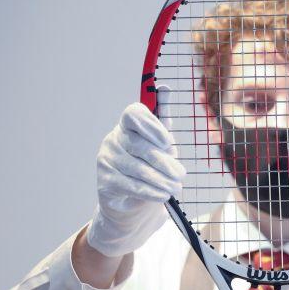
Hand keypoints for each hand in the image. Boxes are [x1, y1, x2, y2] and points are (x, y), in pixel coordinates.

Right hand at [84, 103, 183, 257]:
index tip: (167, 142)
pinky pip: (132, 186)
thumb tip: (165, 88)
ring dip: (161, 181)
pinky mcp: (106, 181)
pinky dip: (151, 192)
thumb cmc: (151, 166)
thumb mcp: (161, 144)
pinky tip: (163, 196)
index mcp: (127, 125)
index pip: (133, 114)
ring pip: (138, 169)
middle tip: (182, 175)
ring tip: (177, 188)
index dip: (150, 125)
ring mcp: (107, 160)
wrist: (132, 201)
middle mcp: (113, 139)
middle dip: (165, 163)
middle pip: (141, 146)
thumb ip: (163, 119)